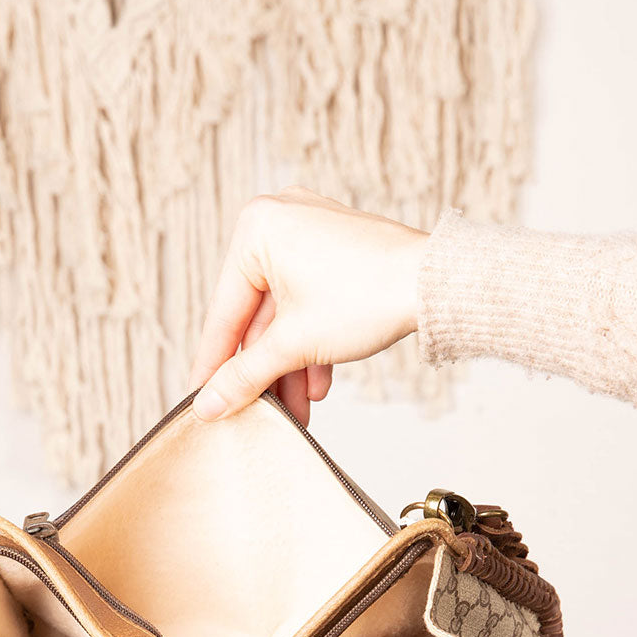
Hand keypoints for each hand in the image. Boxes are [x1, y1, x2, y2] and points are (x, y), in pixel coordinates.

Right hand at [190, 185, 428, 424]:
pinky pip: (309, 302)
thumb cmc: (366, 296)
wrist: (437, 284)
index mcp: (255, 229)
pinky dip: (311, 344)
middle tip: (255, 415)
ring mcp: (309, 233)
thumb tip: (206, 407)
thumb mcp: (293, 345)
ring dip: (290, 368)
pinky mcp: (336, 251)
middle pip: (256, 317)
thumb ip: (243, 377)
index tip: (199, 400)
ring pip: (286, 315)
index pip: (224, 313)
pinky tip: (317, 387)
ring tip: (295, 413)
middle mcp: (278, 220)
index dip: (212, 366)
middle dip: (265, 373)